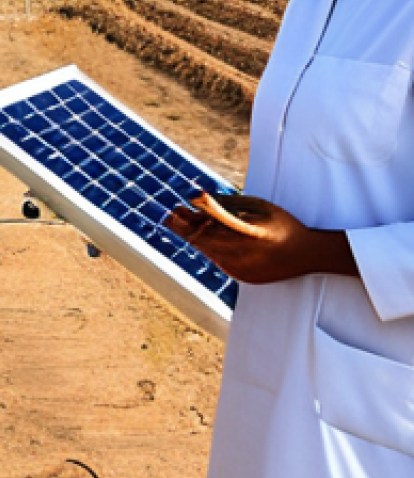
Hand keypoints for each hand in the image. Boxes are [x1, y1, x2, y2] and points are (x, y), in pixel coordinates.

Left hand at [163, 194, 356, 284]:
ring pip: (208, 251)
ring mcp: (242, 268)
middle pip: (204, 240)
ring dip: (193, 236)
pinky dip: (209, 247)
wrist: (306, 255)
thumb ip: (230, 204)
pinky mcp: (242, 277)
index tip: (180, 206)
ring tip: (178, 221)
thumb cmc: (282, 225)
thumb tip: (200, 199)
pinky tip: (203, 236)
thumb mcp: (260, 207)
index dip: (193, 217)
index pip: (213, 224)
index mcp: (250, 233)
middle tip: (170, 216)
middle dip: (184, 227)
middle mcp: (244, 254)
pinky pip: (218, 260)